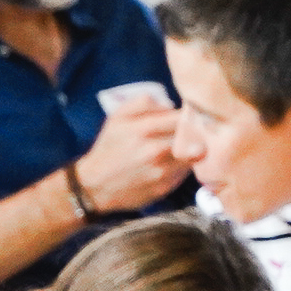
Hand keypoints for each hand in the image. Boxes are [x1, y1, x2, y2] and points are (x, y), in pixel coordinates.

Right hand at [72, 109, 186, 215]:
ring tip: (179, 148)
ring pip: (194, 155)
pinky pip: (185, 172)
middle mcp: (155, 151)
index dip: (190, 115)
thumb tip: (171, 104)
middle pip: (195, 137)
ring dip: (192, 150)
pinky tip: (170, 164)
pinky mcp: (165, 188)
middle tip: (190, 132)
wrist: (95, 186)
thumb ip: (144, 103)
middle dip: (195, 133)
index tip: (188, 116)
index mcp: (144, 129)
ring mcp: (162, 172)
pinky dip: (182, 166)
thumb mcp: (117, 117)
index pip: (184, 116)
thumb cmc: (108, 148)